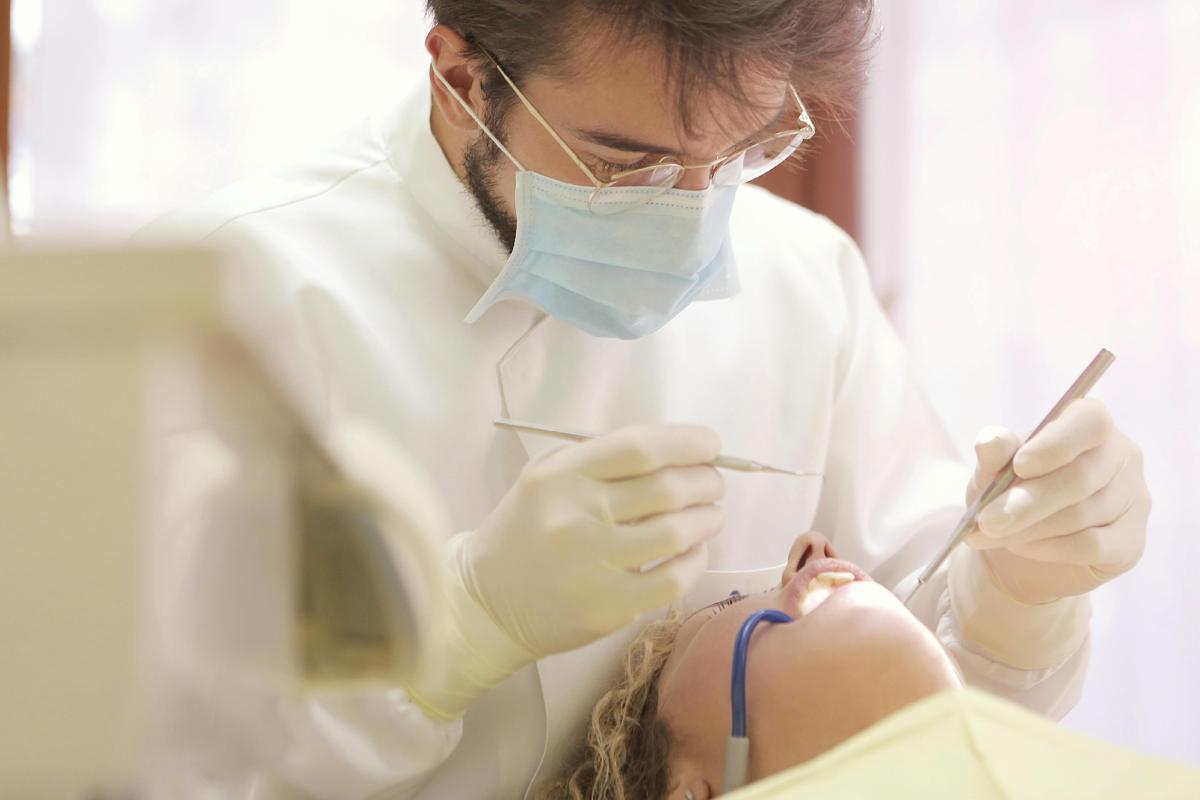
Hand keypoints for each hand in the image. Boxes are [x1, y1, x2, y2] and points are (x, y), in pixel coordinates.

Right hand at [463, 423, 724, 656]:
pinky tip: (694, 551)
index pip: (639, 448)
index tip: (711, 445)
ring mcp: (592, 565)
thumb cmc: (526, 530)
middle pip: (666, 489)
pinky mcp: (607, 607)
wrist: (486, 601)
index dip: (687, 443)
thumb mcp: (547, 478)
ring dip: (708, 518)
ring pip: (676, 533)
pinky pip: (672, 580)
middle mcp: (576, 516)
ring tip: (711, 515)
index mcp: (562, 476)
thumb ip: (602, 461)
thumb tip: (679, 453)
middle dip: (706, 481)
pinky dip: (696, 561)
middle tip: (714, 483)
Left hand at [963, 398, 1150, 603]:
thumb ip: (993, 455)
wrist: (1017, 547)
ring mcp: (1134, 499)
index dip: (1057, 444)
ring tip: (993, 533)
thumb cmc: (1007, 492)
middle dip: (1027, 502)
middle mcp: (1122, 456)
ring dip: (1030, 528)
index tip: (1019, 466)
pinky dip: (1050, 548)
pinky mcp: (1132, 542)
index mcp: (1089, 423)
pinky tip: (1023, 546)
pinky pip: (1093, 546)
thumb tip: (990, 441)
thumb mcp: (991, 471)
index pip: (1091, 421)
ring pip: (1083, 515)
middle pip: (1081, 477)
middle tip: (986, 521)